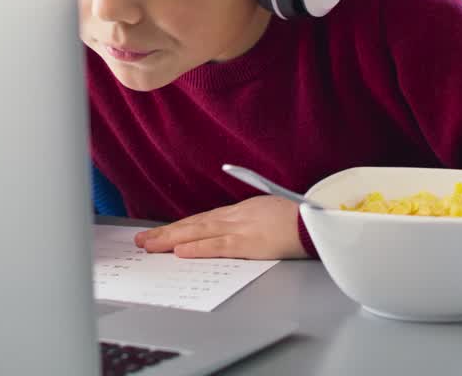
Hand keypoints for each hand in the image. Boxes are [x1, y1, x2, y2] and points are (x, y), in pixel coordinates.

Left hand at [134, 195, 307, 259]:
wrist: (319, 220)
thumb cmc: (300, 218)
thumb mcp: (271, 210)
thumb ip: (252, 217)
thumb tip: (240, 227)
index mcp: (241, 210)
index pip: (203, 220)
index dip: (180, 227)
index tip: (162, 233)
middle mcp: (236, 216)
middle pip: (194, 224)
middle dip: (166, 233)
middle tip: (142, 241)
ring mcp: (241, 228)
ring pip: (198, 233)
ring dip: (171, 240)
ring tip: (149, 246)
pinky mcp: (249, 243)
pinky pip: (218, 246)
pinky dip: (197, 248)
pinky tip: (180, 251)